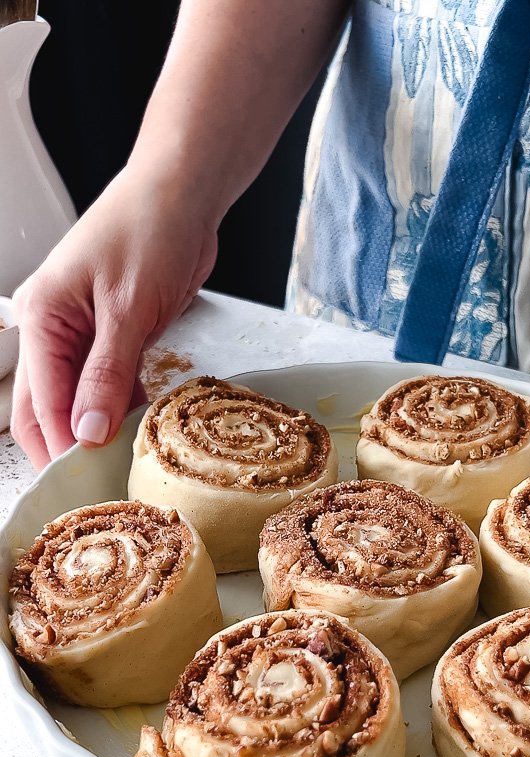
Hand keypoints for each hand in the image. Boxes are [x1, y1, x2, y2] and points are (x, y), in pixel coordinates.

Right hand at [11, 167, 217, 467]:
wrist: (182, 195)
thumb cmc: (148, 230)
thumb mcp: (127, 308)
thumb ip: (106, 373)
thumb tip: (86, 431)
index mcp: (41, 318)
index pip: (41, 402)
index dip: (63, 445)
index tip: (86, 481)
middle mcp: (53, 329)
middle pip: (48, 407)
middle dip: (70, 446)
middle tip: (100, 483)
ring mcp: (83, 333)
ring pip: (80, 399)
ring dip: (100, 429)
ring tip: (125, 463)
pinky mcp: (114, 335)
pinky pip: (109, 384)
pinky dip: (122, 406)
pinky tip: (142, 427)